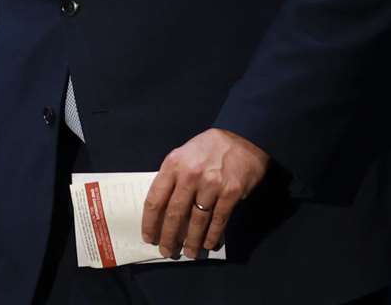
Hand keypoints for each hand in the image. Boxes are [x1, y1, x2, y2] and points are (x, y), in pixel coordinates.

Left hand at [141, 128, 268, 257]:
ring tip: (189, 252)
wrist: (241, 138)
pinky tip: (208, 244)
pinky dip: (213, 235)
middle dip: (168, 236)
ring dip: (192, 240)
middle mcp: (189, 176)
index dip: (150, 222)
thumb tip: (163, 208)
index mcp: (172, 165)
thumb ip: (172, 177)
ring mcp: (211, 185)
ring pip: (197, 221)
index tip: (148, 237)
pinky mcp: (231, 193)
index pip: (155, 199)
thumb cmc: (207, 148)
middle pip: (174, 214)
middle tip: (166, 251)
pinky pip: (218, 219)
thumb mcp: (182, 155)